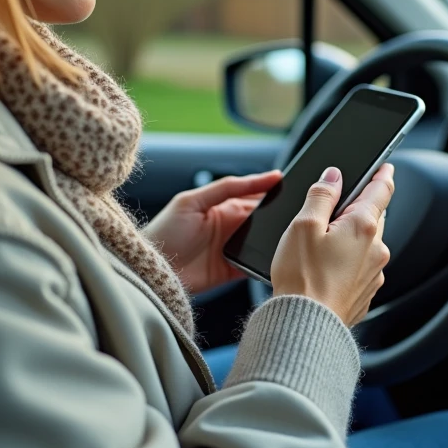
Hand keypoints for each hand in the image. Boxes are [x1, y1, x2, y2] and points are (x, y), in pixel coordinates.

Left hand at [144, 170, 282, 294]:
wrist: (149, 270)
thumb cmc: (165, 231)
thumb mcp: (193, 201)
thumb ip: (228, 187)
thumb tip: (268, 176)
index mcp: (223, 206)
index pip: (256, 197)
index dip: (274, 193)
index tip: (295, 191)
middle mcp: (231, 227)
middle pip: (264, 220)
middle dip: (279, 217)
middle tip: (298, 215)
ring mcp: (233, 249)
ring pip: (264, 242)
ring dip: (276, 240)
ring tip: (292, 237)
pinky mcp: (232, 271)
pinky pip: (256, 265)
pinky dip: (268, 262)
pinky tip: (279, 258)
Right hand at [271, 164, 393, 325]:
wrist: (306, 326)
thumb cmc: (302, 279)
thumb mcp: (303, 225)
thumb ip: (321, 195)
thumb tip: (334, 176)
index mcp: (363, 227)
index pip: (382, 190)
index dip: (383, 174)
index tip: (385, 166)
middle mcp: (376, 249)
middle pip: (374, 216)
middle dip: (360, 208)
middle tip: (336, 207)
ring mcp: (373, 273)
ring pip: (368, 243)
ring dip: (353, 237)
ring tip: (322, 244)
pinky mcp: (365, 293)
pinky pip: (361, 267)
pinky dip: (349, 261)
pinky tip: (326, 268)